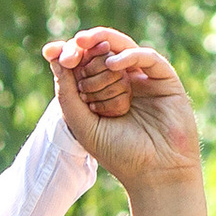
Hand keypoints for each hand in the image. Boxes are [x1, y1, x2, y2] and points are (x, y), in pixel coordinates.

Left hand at [46, 32, 202, 195]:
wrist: (155, 174)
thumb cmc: (119, 154)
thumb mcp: (82, 125)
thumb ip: (67, 95)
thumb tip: (53, 57)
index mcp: (102, 92)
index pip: (84, 63)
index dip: (68, 53)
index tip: (51, 52)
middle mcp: (123, 81)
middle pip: (100, 51)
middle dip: (82, 52)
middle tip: (68, 58)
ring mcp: (144, 78)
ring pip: (121, 47)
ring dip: (101, 41)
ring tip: (83, 43)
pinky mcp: (165, 79)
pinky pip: (147, 57)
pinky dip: (128, 56)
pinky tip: (112, 64)